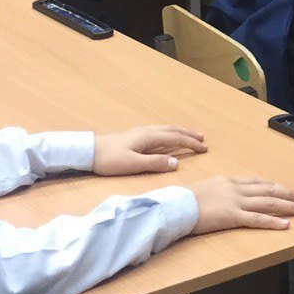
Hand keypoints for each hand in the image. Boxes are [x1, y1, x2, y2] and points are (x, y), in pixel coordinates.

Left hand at [91, 125, 208, 176]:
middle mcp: (147, 131)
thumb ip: (155, 163)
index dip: (191, 143)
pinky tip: (164, 135)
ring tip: (189, 135)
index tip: (205, 148)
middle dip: (189, 134)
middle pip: (173, 131)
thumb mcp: (133, 164)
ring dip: (179, 132)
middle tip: (203, 139)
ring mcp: (140, 132)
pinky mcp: (133, 135)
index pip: (176, 139)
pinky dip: (168, 132)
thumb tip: (177, 163)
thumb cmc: (110, 159)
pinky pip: (158, 130)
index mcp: (149, 137)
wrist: (88, 151)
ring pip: (165, 129)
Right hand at [189, 175, 293, 234]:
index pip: (258, 183)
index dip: (275, 186)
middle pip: (269, 190)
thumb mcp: (205, 189)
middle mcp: (236, 188)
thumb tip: (222, 196)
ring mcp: (236, 201)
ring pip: (269, 203)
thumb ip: (218, 191)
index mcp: (230, 181)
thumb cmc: (184, 199)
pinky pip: (257, 219)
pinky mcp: (233, 216)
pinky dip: (273, 222)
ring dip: (289, 206)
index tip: (286, 189)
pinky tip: (286, 225)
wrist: (176, 204)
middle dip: (289, 194)